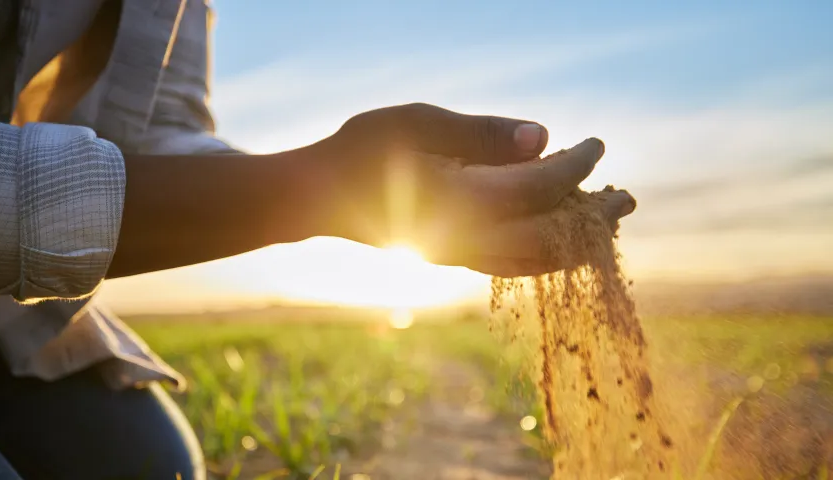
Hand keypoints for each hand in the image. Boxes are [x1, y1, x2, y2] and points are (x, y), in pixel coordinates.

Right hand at [310, 103, 635, 276]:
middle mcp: (463, 239)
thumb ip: (479, 131)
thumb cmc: (359, 151)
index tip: (596, 144)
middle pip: (548, 240)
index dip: (576, 165)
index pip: (539, 187)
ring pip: (531, 262)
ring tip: (604, 225)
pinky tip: (554, 237)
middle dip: (592, 219)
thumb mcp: (414, 123)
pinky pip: (508, 265)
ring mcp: (455, 256)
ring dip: (572, 244)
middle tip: (626, 199)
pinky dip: (542, 253)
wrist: (315, 197)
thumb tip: (543, 138)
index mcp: (459, 201)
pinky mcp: (448, 258)